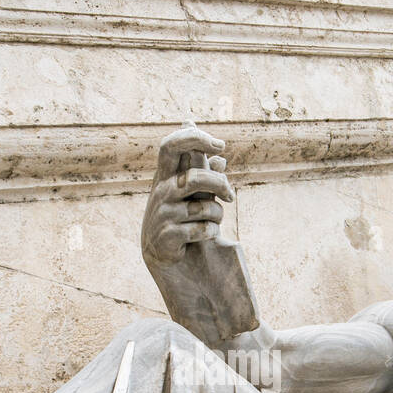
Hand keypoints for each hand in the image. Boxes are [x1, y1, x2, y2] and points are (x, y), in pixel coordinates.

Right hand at [141, 125, 234, 266]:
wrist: (161, 255)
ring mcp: (163, 213)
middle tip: (230, 195)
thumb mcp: (191, 194)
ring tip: (214, 220)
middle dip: (220, 185)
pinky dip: (211, 231)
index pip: (171, 145)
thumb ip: (203, 175)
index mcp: (166, 175)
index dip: (195, 138)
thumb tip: (221, 159)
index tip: (221, 145)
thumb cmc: (180, 217)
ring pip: (204, 207)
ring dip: (217, 214)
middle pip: (195, 177)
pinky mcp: (167, 235)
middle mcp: (162, 191)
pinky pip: (202, 229)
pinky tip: (206, 234)